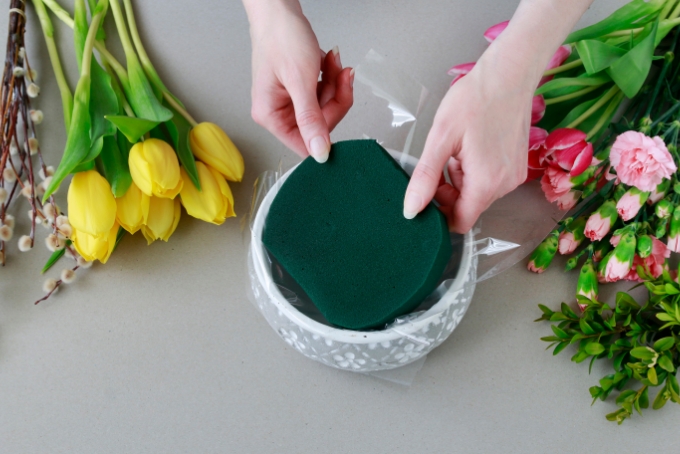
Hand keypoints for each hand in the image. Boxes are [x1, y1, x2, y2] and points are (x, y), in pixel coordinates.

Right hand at [246, 2, 352, 161]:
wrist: (279, 8)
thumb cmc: (280, 36)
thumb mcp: (300, 81)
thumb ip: (310, 120)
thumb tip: (319, 153)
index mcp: (270, 116)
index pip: (304, 144)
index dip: (326, 133)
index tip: (340, 112)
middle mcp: (277, 112)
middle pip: (319, 125)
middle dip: (335, 99)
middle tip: (340, 77)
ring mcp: (289, 100)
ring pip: (325, 108)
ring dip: (335, 85)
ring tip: (332, 63)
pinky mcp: (299, 89)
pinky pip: (323, 94)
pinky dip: (331, 78)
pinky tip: (328, 62)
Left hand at [404, 54, 532, 232]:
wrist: (508, 74)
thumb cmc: (475, 100)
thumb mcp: (440, 139)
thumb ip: (425, 178)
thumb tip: (411, 209)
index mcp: (486, 183)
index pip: (460, 222)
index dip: (440, 214)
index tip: (427, 194)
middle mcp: (505, 185)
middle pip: (468, 207)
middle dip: (448, 192)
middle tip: (441, 161)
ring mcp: (514, 176)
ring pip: (477, 193)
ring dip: (460, 179)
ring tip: (458, 149)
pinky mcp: (518, 166)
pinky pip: (490, 181)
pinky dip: (475, 171)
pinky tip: (472, 146)